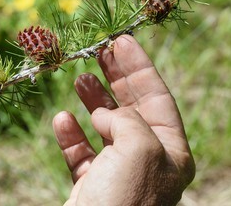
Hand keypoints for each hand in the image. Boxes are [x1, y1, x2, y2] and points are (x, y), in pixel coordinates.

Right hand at [53, 35, 194, 204]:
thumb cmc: (125, 199)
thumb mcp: (140, 149)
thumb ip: (127, 119)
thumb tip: (104, 113)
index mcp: (168, 152)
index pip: (157, 97)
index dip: (140, 67)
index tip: (122, 41)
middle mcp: (145, 160)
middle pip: (130, 108)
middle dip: (115, 78)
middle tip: (98, 52)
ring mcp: (116, 172)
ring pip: (104, 127)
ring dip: (92, 102)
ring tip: (80, 79)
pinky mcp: (90, 184)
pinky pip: (81, 152)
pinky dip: (70, 134)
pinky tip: (61, 119)